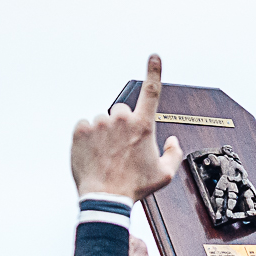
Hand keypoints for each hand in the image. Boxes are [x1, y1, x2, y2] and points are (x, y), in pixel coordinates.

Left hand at [71, 55, 183, 200]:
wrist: (105, 198)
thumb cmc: (134, 187)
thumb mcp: (164, 175)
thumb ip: (175, 154)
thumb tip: (173, 141)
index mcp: (143, 126)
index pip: (152, 91)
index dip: (154, 71)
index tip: (154, 57)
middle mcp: (121, 120)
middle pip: (122, 111)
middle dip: (122, 125)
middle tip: (120, 148)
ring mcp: (99, 124)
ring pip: (102, 121)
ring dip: (104, 134)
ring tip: (106, 156)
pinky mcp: (80, 131)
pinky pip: (85, 126)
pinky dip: (88, 138)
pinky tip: (93, 154)